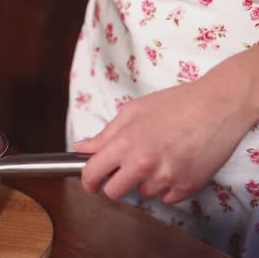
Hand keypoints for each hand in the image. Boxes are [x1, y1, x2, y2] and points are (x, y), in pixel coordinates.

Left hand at [74, 77, 255, 203]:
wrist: (218, 106)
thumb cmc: (176, 104)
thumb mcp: (133, 111)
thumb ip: (105, 134)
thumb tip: (82, 148)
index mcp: (126, 143)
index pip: (92, 173)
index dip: (87, 180)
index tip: (90, 182)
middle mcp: (144, 164)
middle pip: (114, 192)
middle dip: (115, 183)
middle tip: (125, 170)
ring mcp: (166, 178)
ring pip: (143, 194)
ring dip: (145, 181)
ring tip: (160, 157)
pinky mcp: (187, 187)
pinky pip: (167, 197)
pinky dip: (168, 186)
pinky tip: (175, 164)